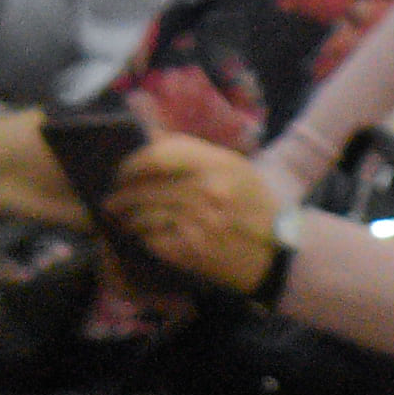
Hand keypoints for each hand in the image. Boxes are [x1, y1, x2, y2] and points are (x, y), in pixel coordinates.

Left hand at [97, 133, 276, 293]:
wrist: (281, 256)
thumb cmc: (255, 207)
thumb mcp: (234, 169)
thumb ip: (194, 153)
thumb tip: (149, 138)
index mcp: (217, 165)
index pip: (158, 155)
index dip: (132, 164)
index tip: (122, 172)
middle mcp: (207, 191)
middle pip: (146, 187)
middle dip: (122, 194)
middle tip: (112, 199)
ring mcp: (199, 223)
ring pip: (145, 215)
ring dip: (128, 217)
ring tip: (122, 218)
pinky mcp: (193, 252)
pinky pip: (153, 239)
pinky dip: (142, 237)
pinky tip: (140, 236)